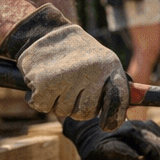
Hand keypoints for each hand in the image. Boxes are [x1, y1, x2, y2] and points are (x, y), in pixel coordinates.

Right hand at [0, 5, 127, 124]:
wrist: (44, 33)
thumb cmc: (76, 53)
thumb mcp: (101, 61)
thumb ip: (111, 86)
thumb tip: (120, 117)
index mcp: (109, 66)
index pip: (117, 98)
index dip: (114, 116)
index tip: (107, 126)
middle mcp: (91, 71)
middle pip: (86, 112)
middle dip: (77, 108)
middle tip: (71, 91)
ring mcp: (68, 77)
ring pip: (64, 112)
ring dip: (57, 102)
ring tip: (57, 81)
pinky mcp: (44, 82)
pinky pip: (44, 107)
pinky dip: (40, 100)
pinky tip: (42, 82)